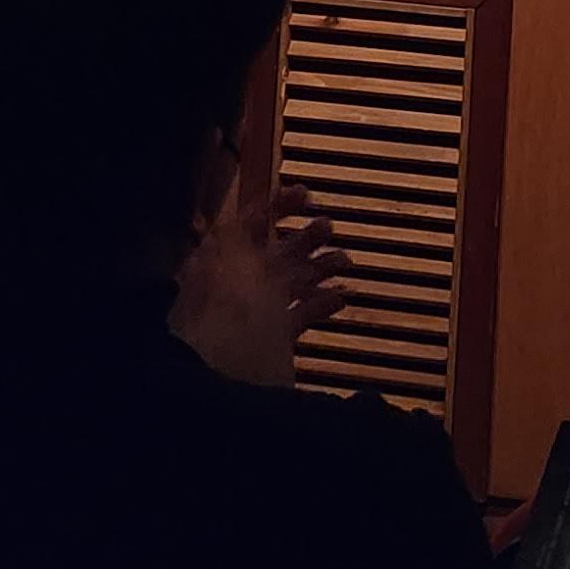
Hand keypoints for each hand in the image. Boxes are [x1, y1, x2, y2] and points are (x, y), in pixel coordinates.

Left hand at [173, 188, 354, 388]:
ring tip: (345, 260)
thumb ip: (242, 234)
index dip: (278, 206)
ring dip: (320, 268)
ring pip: (294, 281)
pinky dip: (322, 304)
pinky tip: (342, 296)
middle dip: (305, 236)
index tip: (307, 195)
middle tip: (330, 226)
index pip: (251, 222)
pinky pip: (302, 314)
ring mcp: (259, 312)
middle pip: (278, 252)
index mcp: (226, 259)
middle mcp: (241, 282)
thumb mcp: (230, 259)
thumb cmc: (224, 311)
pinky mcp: (275, 339)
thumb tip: (256, 211)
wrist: (225, 373)